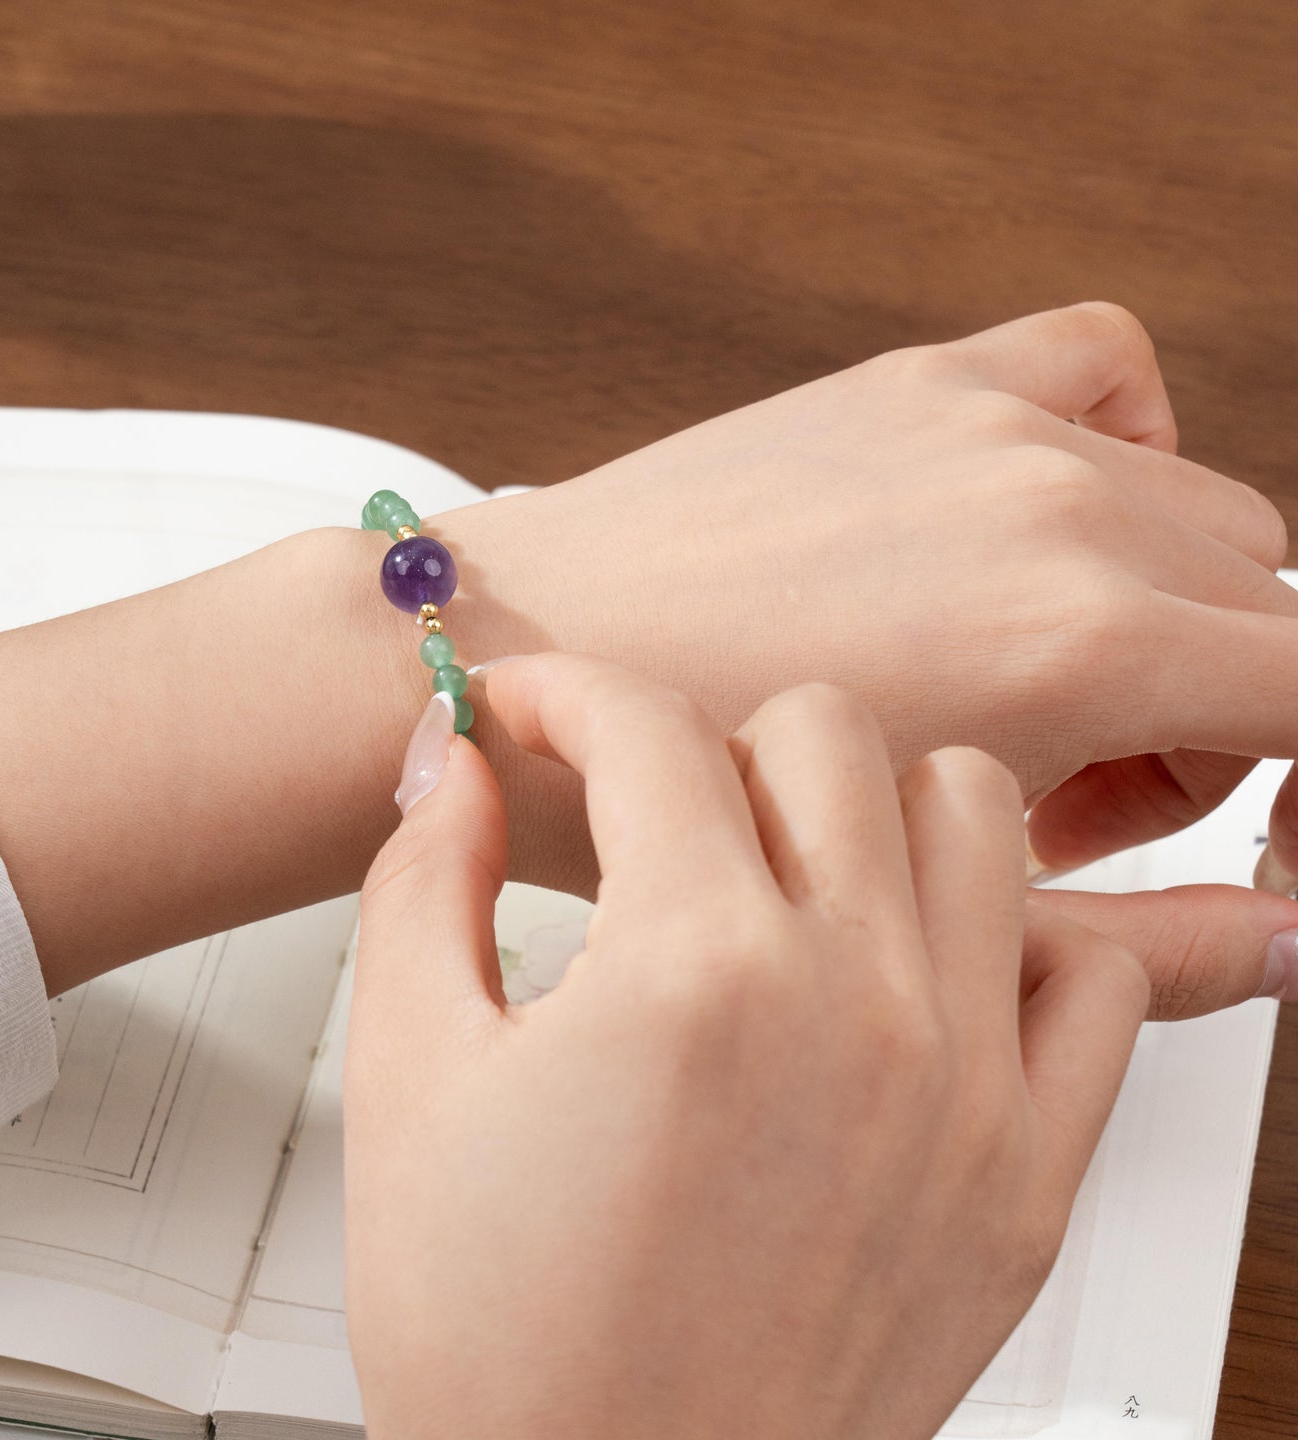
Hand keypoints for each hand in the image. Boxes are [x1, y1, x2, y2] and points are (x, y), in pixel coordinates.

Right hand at [344, 654, 1148, 1439]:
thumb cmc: (503, 1341)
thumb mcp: (407, 1078)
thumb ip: (423, 879)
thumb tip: (456, 762)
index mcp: (692, 973)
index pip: (648, 729)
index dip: (567, 696)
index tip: (540, 716)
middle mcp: (852, 1006)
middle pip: (826, 729)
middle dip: (716, 740)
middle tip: (660, 813)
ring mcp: (964, 1086)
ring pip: (975, 809)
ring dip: (869, 807)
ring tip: (794, 873)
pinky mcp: (1026, 1173)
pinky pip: (1083, 970)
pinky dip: (1005, 937)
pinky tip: (913, 976)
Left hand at [439, 303, 1295, 905]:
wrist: (521, 659)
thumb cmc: (675, 790)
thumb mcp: (935, 884)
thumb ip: (1141, 908)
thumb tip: (1274, 933)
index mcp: (1076, 636)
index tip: (1259, 831)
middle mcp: (1054, 506)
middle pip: (1258, 607)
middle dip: (1205, 722)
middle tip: (1081, 791)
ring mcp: (985, 429)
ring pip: (1195, 511)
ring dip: (1163, 606)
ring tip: (1037, 681)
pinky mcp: (916, 386)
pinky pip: (1100, 369)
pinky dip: (1116, 443)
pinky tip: (1038, 525)